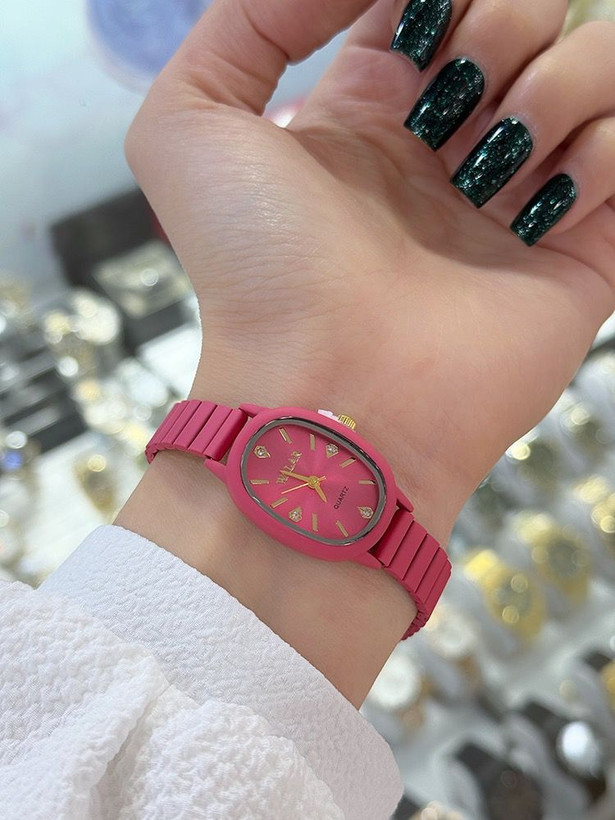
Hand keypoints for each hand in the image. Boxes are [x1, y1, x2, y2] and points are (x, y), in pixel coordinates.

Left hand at [125, 0, 614, 545]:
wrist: (330, 392)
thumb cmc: (260, 271)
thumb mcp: (191, 124)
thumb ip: (250, 22)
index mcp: (373, 113)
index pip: (437, 4)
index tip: (422, 31)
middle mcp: (450, 150)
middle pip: (526, 22)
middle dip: (506, 23)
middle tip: (457, 98)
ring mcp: (518, 201)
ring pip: (595, 69)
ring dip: (561, 81)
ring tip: (499, 156)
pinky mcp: (579, 255)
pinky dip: (604, 154)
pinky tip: (544, 202)